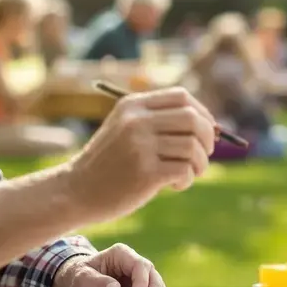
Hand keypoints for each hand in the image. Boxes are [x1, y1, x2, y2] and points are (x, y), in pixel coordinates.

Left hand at [53, 244, 166, 286]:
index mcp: (121, 254)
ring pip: (155, 285)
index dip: (142, 281)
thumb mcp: (82, 278)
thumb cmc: (79, 276)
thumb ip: (97, 282)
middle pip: (151, 274)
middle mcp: (132, 263)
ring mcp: (137, 277)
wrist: (76, 282)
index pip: (139, 265)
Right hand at [67, 86, 216, 221]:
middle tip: (203, 155)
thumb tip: (210, 126)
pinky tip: (174, 186)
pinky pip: (185, 170)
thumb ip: (157, 121)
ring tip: (188, 174)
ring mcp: (140, 146)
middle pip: (193, 119)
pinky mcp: (145, 172)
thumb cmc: (109, 163)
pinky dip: (187, 180)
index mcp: (133, 105)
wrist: (77, 190)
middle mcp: (136, 121)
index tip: (206, 132)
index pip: (182, 97)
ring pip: (193, 147)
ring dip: (200, 164)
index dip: (202, 113)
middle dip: (208, 139)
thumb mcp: (125, 129)